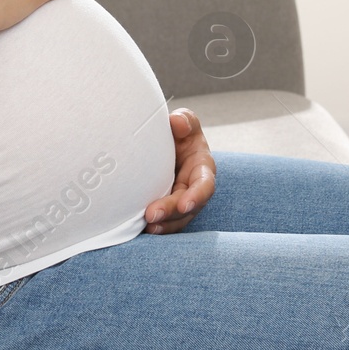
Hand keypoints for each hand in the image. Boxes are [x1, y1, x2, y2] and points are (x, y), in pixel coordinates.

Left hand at [143, 108, 215, 233]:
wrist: (167, 144)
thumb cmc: (180, 132)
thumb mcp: (185, 122)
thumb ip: (185, 120)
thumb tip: (177, 122)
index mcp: (202, 168)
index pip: (205, 185)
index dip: (196, 196)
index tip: (184, 204)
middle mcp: (194, 188)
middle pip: (187, 206)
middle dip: (171, 212)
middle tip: (151, 215)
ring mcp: (181, 199)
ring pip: (177, 218)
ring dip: (164, 224)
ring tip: (147, 226)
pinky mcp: (168, 207)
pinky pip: (165, 221)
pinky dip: (157, 226)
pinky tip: (143, 229)